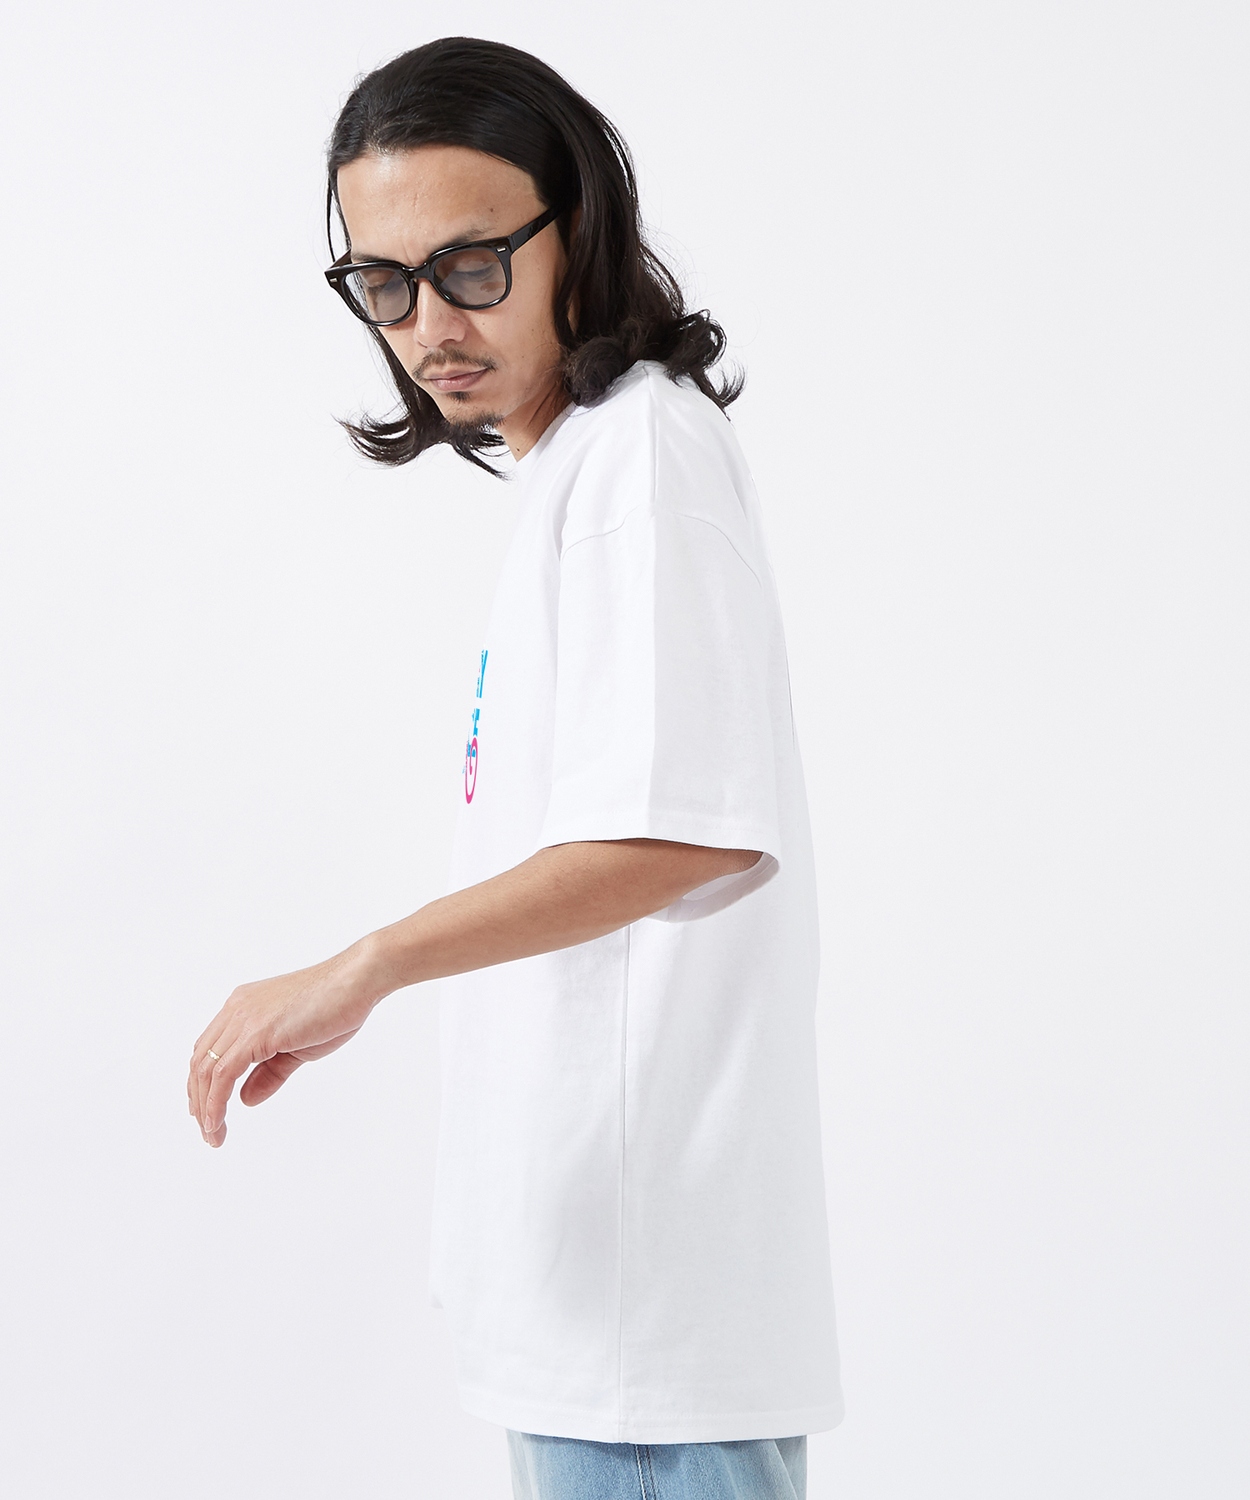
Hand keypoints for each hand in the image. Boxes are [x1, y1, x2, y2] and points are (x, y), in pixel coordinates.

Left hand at [188, 940, 382, 1147]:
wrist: (358, 980)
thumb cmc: (336, 1006)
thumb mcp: (296, 1048)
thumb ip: (268, 1072)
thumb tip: (245, 1099)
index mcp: (243, 1006)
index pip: (208, 1050)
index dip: (202, 1084)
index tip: (207, 1112)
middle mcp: (236, 1009)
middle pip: (200, 1061)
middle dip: (199, 1101)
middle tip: (208, 1132)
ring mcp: (244, 1018)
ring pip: (205, 1070)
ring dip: (205, 1108)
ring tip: (213, 1136)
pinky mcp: (256, 1032)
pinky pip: (223, 1074)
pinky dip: (215, 1103)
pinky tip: (218, 1124)